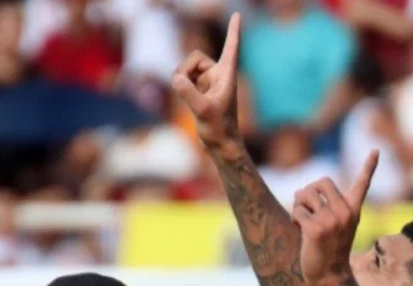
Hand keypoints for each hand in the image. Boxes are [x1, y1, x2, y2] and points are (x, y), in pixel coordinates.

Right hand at [172, 13, 240, 146]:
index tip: (236, 14)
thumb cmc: (218, 128)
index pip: (231, 47)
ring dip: (180, 79)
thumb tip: (175, 78)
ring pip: (186, 67)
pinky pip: (182, 78)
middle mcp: (218, 74)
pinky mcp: (199, 89)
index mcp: (227, 74)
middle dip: (185, 70)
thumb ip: (188, 93)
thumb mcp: (202, 111)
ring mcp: (208, 81)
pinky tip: (185, 100)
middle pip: (195, 57)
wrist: (220, 143)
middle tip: (181, 87)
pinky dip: (179, 85)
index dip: (233, 30)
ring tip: (188, 98)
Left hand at [292, 151, 378, 285]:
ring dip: (298, 206)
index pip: (363, 184)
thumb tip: (303, 190)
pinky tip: (300, 231)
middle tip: (306, 209)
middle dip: (307, 192)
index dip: (369, 167)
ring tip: (302, 222)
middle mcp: (345, 213)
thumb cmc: (326, 249)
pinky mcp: (316, 229)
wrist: (328, 276)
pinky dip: (294, 219)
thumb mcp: (333, 225)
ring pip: (304, 195)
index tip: (376, 150)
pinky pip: (297, 211)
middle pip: (321, 181)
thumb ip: (324, 206)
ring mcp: (332, 221)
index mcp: (353, 210)